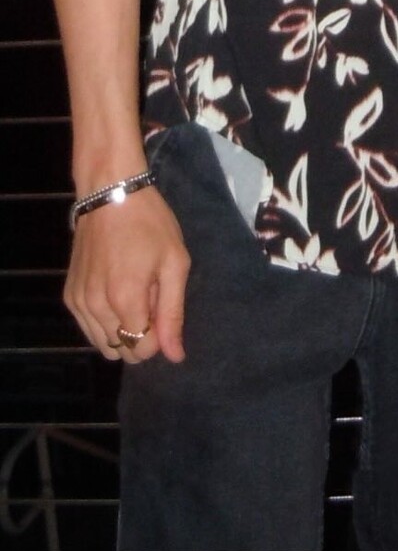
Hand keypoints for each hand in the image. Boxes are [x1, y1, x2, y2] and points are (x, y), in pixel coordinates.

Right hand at [65, 184, 189, 363]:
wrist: (110, 193)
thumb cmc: (149, 223)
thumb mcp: (174, 262)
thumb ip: (173, 313)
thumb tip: (175, 356)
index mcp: (125, 299)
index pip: (142, 350)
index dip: (158, 335)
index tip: (161, 304)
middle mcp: (96, 307)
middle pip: (121, 351)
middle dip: (139, 334)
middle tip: (148, 296)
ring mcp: (78, 302)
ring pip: (102, 344)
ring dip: (120, 329)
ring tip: (131, 291)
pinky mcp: (68, 295)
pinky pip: (87, 328)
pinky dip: (103, 321)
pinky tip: (113, 290)